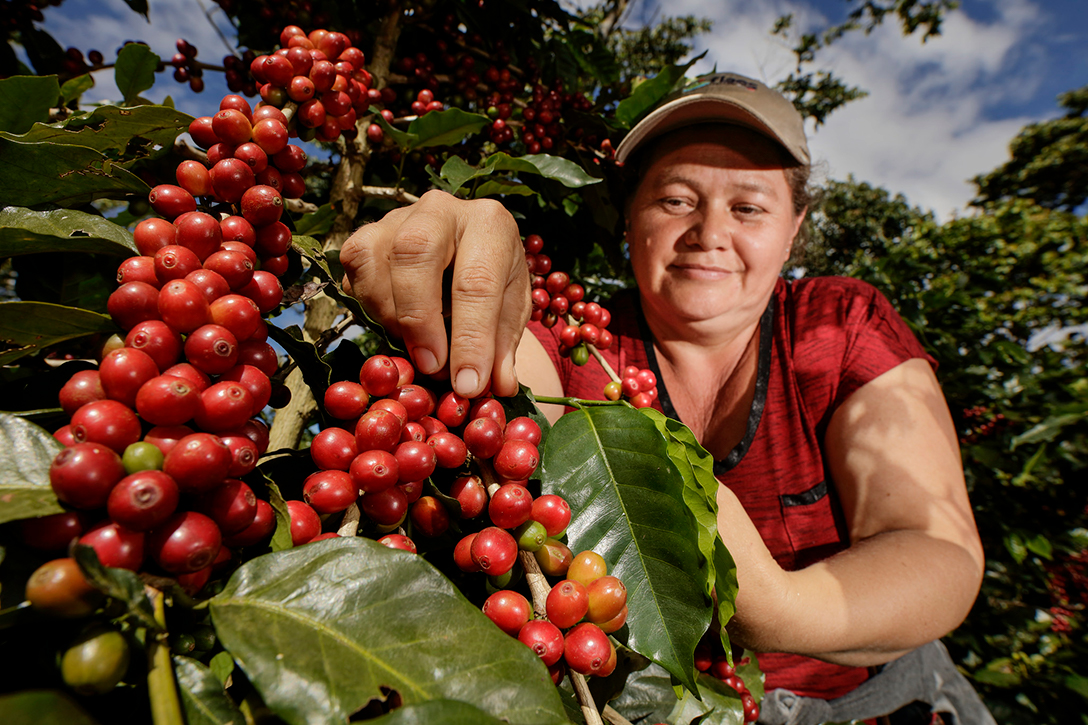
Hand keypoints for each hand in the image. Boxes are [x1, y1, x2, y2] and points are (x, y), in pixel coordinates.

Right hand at [340, 190, 530, 397]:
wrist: (467, 253)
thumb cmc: (493, 282)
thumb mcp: (509, 311)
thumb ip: (503, 348)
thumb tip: (497, 386)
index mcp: (490, 223)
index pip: (478, 282)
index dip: (471, 339)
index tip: (467, 383)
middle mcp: (442, 209)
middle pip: (416, 252)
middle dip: (419, 318)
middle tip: (430, 365)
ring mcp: (398, 217)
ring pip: (376, 262)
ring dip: (391, 317)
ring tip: (417, 346)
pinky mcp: (367, 233)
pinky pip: (354, 268)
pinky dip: (369, 304)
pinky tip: (393, 321)